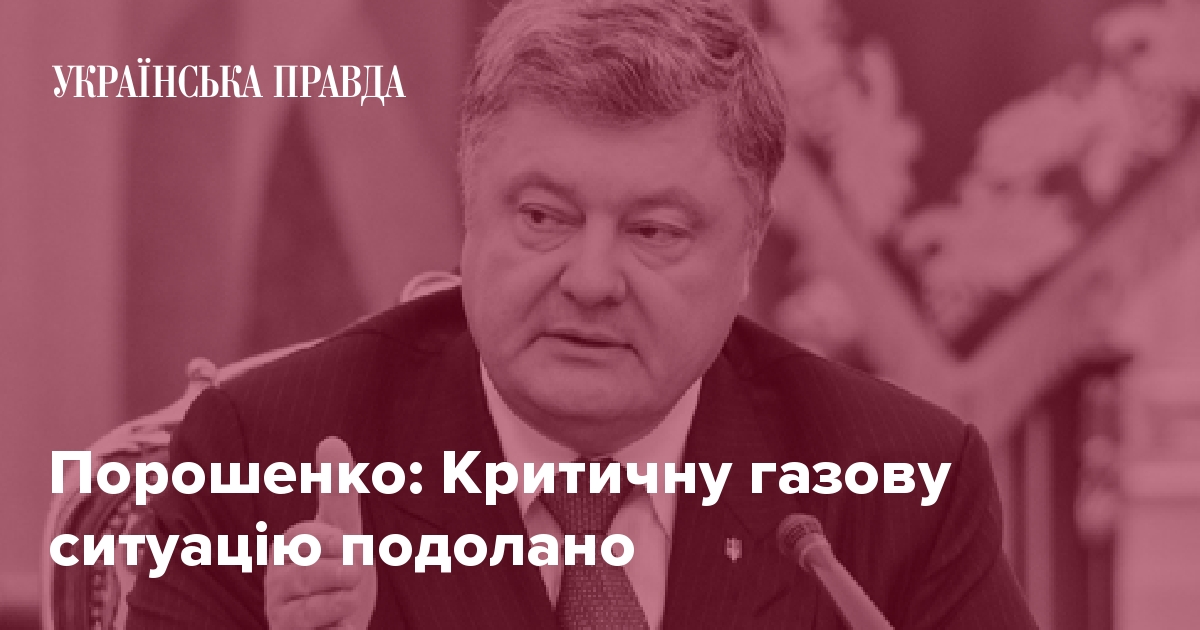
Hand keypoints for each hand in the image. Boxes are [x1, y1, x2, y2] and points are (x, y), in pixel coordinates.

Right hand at [265, 437, 377, 628]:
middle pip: (303, 574)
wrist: (339, 629)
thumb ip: (337, 490)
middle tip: (356, 574)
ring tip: (352, 599)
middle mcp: (277, 586)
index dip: (333, 540)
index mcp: (286, 553)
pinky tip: (344, 625)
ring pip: (308, 609)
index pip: (303, 538)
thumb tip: (331, 440)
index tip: (350, 544)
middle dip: (340, 572)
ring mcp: (283, 618)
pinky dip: (338, 629)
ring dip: (342, 602)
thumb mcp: (344, 532)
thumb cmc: (340, 577)